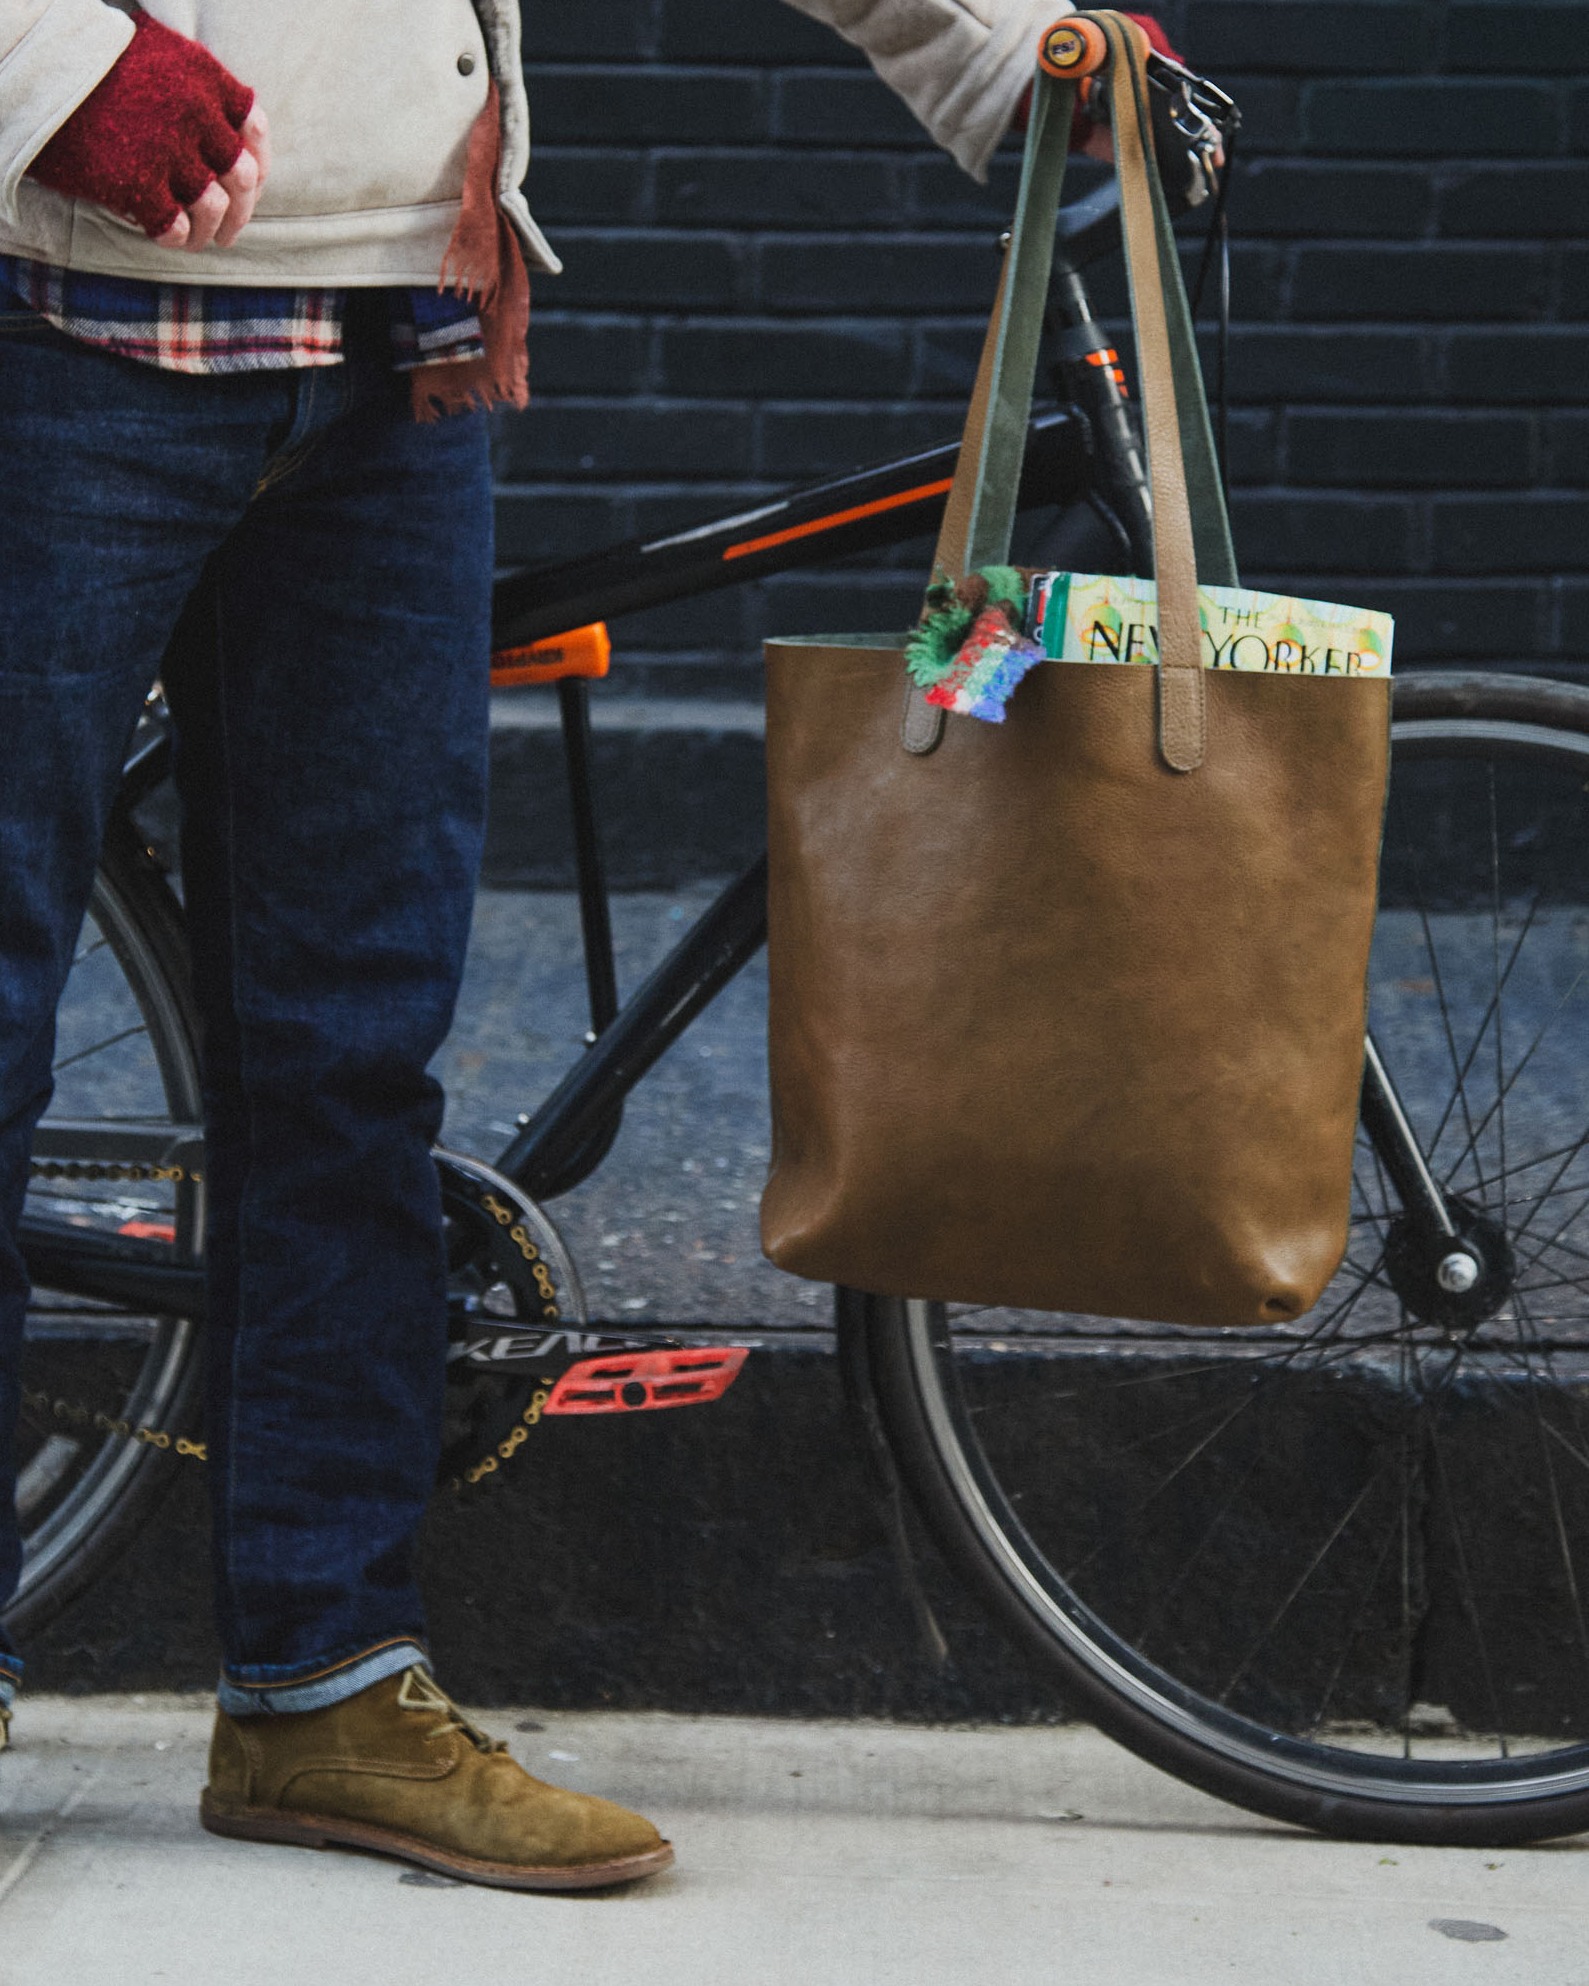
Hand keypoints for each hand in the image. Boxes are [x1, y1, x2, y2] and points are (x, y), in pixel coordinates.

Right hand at [28, 6, 264, 245]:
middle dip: (242, 211)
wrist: (36, 75)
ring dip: (210, 232)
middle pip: (241, 177)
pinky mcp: (138, 184)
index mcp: (203, 77)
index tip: (254, 185)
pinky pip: (176, 227)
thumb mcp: (154, 54)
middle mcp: (194, 113)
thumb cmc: (93, 66)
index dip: (259, 162)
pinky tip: (168, 238)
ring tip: (199, 241)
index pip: (253, 126)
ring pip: (214, 208)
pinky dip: (178, 238)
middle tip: (230, 231)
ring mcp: (168, 150)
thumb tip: (233, 125)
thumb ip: (195, 87)